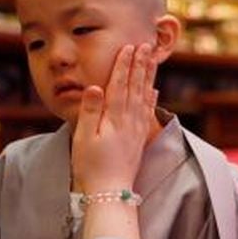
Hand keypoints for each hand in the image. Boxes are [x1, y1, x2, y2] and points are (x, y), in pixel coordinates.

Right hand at [71, 44, 155, 194]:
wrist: (110, 193)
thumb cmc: (91, 166)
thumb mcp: (84, 138)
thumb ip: (90, 111)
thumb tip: (95, 86)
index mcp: (115, 118)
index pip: (120, 84)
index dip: (124, 64)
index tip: (128, 47)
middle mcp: (130, 121)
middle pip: (136, 87)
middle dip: (140, 64)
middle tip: (145, 45)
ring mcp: (136, 131)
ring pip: (144, 97)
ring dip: (148, 77)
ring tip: (151, 60)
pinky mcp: (139, 140)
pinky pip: (147, 113)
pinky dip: (151, 99)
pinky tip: (154, 91)